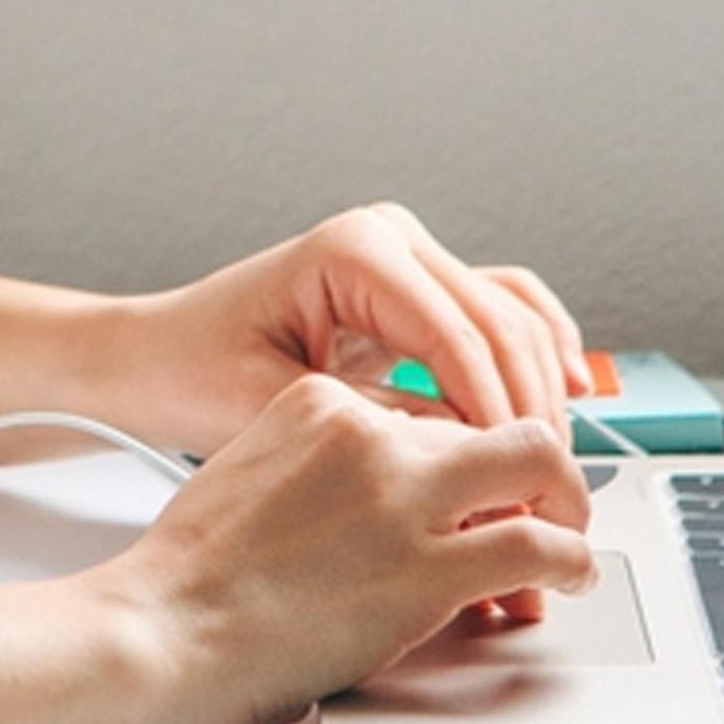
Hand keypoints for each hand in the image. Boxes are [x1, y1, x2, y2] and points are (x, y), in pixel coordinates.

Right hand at [90, 375, 599, 723]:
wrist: (162, 633)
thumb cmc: (187, 580)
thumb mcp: (249, 477)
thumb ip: (318, 469)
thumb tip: (369, 504)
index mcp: (319, 402)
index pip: (430, 409)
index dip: (466, 457)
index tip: (478, 489)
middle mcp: (369, 435)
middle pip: (491, 422)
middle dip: (535, 466)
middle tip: (550, 503)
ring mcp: (402, 497)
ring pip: (537, 462)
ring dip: (569, 503)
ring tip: (572, 541)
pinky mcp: (427, 567)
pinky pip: (536, 545)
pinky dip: (570, 560)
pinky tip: (567, 577)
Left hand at [113, 202, 593, 448]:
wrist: (155, 356)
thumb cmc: (191, 372)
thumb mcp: (276, 406)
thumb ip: (376, 424)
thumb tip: (462, 456)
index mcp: (353, 249)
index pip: (455, 337)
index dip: (496, 416)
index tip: (517, 483)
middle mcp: (390, 236)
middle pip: (500, 322)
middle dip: (531, 408)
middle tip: (550, 486)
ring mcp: (409, 256)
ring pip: (513, 315)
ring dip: (543, 386)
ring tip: (555, 463)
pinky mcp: (417, 289)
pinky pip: (501, 310)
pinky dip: (538, 350)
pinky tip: (569, 394)